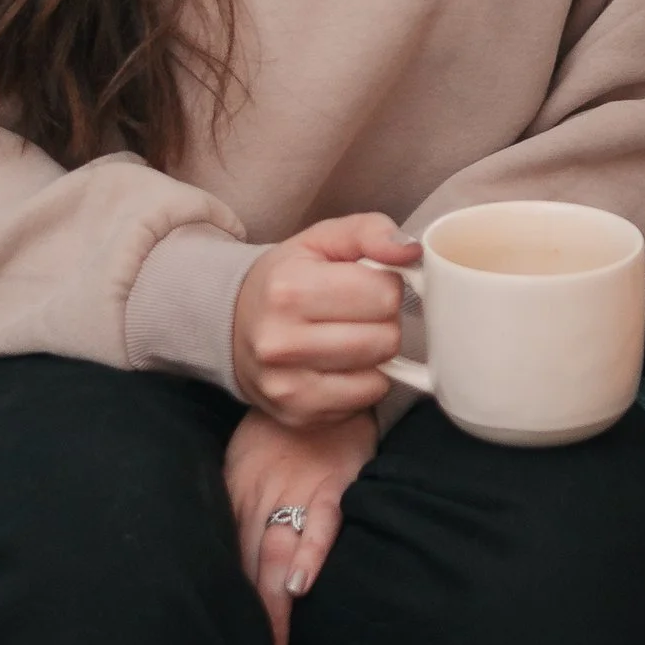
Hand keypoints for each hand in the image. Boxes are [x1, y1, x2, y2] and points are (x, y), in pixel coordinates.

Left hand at [225, 406, 376, 644]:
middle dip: (251, 619)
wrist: (319, 379)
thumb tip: (218, 560)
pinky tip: (300, 584)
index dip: (225, 602)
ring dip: (274, 601)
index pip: (225, 559)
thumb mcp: (241, 465)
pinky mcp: (335, 483)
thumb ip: (235, 509)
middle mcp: (260, 497)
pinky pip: (322, 522)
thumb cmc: (278, 432)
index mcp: (236, 495)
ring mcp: (298, 490)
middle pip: (248, 567)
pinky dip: (310, 553)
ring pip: (279, 553)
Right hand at [230, 213, 419, 426]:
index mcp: (289, 288)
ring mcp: (287, 384)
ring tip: (351, 336)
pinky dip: (365, 382)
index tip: (368, 284)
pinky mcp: (297, 412)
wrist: (233, 326)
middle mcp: (282, 341)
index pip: (384, 294)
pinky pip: (365, 399)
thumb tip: (410, 250)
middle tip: (361, 314)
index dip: (387, 286)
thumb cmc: (288, 279)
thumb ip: (371, 231)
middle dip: (384, 322)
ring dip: (376, 354)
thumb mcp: (323, 240)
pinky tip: (342, 365)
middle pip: (385, 338)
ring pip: (379, 373)